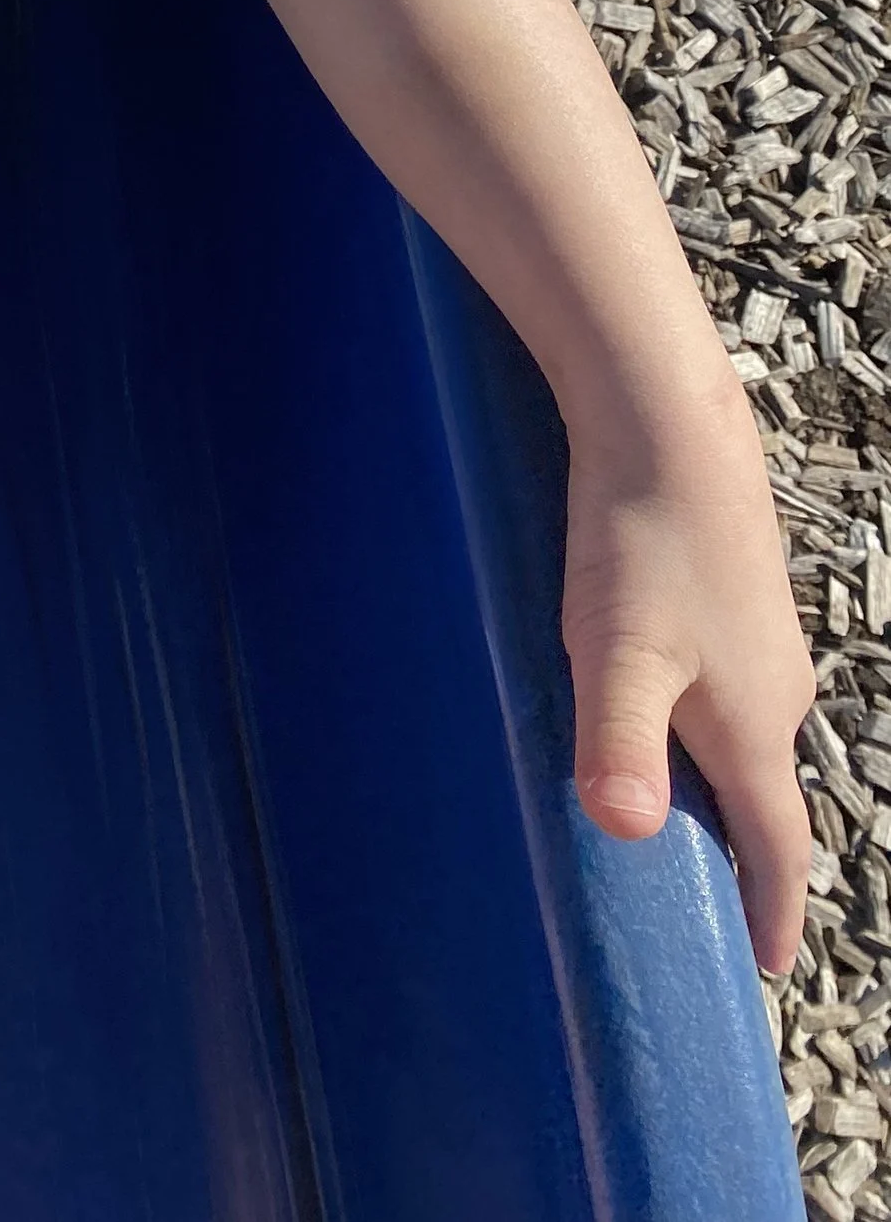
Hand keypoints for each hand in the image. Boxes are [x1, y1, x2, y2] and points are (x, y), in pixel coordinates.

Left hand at [560, 373, 815, 976]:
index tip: (765, 967)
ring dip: (716, 786)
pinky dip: (702, 723)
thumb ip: (617, 741)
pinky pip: (727, 687)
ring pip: (744, 738)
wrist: (668, 425)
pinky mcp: (735, 598)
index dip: (773, 911)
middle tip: (701, 903)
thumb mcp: (614, 650)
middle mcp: (776, 692)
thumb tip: (624, 830)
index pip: (777, 847)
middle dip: (739, 855)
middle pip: (762, 799)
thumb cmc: (639, 540)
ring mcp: (761, 642)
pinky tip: (657, 706)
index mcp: (755, 728)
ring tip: (670, 817)